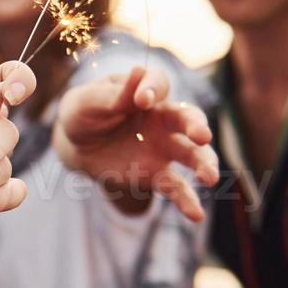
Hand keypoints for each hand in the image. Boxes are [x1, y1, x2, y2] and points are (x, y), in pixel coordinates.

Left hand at [53, 65, 218, 221]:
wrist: (77, 146)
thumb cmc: (83, 113)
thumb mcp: (87, 101)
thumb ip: (113, 95)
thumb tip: (137, 72)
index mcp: (144, 91)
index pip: (157, 84)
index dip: (151, 89)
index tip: (141, 100)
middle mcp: (162, 118)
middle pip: (187, 118)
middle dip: (196, 126)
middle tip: (201, 136)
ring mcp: (163, 147)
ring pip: (191, 154)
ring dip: (204, 164)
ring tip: (210, 177)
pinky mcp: (156, 174)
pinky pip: (176, 187)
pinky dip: (187, 201)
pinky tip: (196, 215)